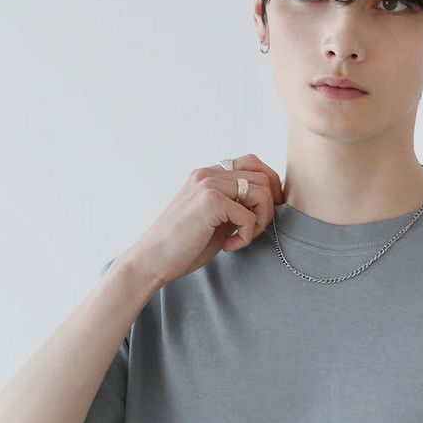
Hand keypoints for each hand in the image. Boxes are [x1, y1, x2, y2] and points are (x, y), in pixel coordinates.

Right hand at [121, 154, 284, 289]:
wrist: (152, 260)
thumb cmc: (183, 245)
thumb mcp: (215, 219)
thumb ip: (236, 205)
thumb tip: (269, 203)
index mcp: (208, 174)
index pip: (253, 163)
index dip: (270, 185)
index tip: (268, 211)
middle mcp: (208, 173)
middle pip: (263, 177)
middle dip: (268, 208)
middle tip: (252, 232)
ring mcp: (208, 184)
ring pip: (261, 193)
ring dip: (260, 222)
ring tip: (241, 238)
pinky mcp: (210, 200)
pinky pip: (249, 217)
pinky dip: (246, 237)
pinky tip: (229, 246)